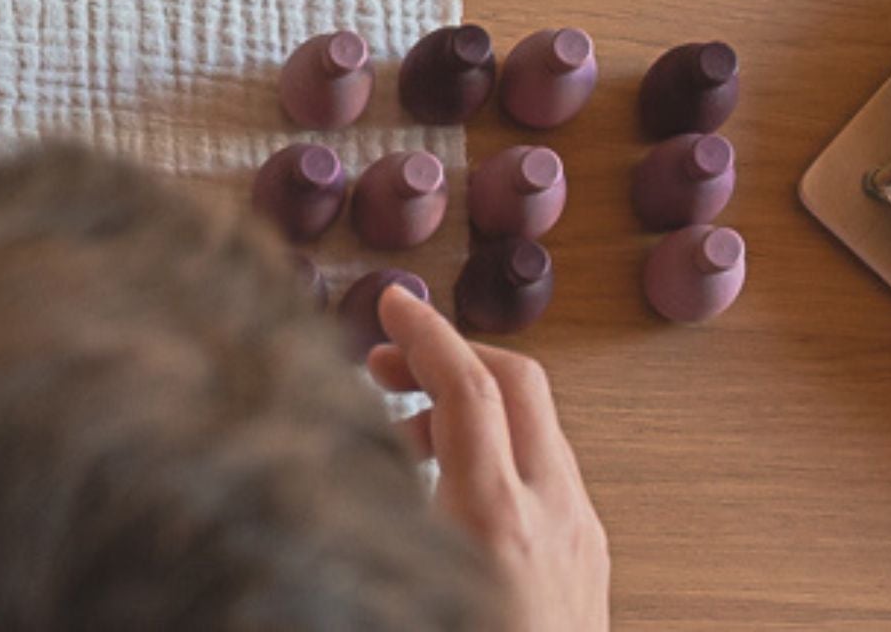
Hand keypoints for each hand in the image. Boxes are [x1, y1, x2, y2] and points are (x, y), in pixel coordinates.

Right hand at [368, 285, 609, 631]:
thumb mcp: (410, 590)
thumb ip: (368, 519)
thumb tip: (300, 483)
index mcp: (496, 520)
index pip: (468, 386)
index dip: (424, 332)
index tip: (388, 300)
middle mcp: (551, 517)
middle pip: (517, 384)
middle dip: (451, 354)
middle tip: (387, 366)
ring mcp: (580, 540)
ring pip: (536, 429)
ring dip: (474, 406)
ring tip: (405, 437)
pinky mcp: (590, 567)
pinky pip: (548, 475)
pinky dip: (501, 453)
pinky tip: (453, 493)